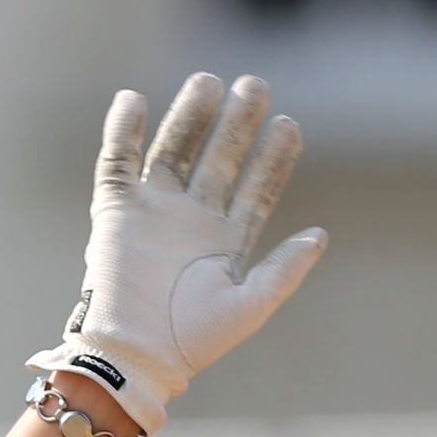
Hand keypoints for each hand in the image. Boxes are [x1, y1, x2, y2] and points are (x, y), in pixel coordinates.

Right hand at [25, 72, 324, 433]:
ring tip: (207, 82)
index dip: (273, 157)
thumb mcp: (249, 306)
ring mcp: (154, 212)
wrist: (134, 354)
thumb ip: (284, 270)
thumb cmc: (191, 340)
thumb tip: (320, 235)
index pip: (255, 187)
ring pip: (174, 150)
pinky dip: (122, 130)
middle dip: (237, 123)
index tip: (289, 125)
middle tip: (255, 86)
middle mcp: (192, 220)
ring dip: (190, 116)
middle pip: (218, 158)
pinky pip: (116, 162)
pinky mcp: (116, 211)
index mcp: (225, 241)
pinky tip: (134, 100)